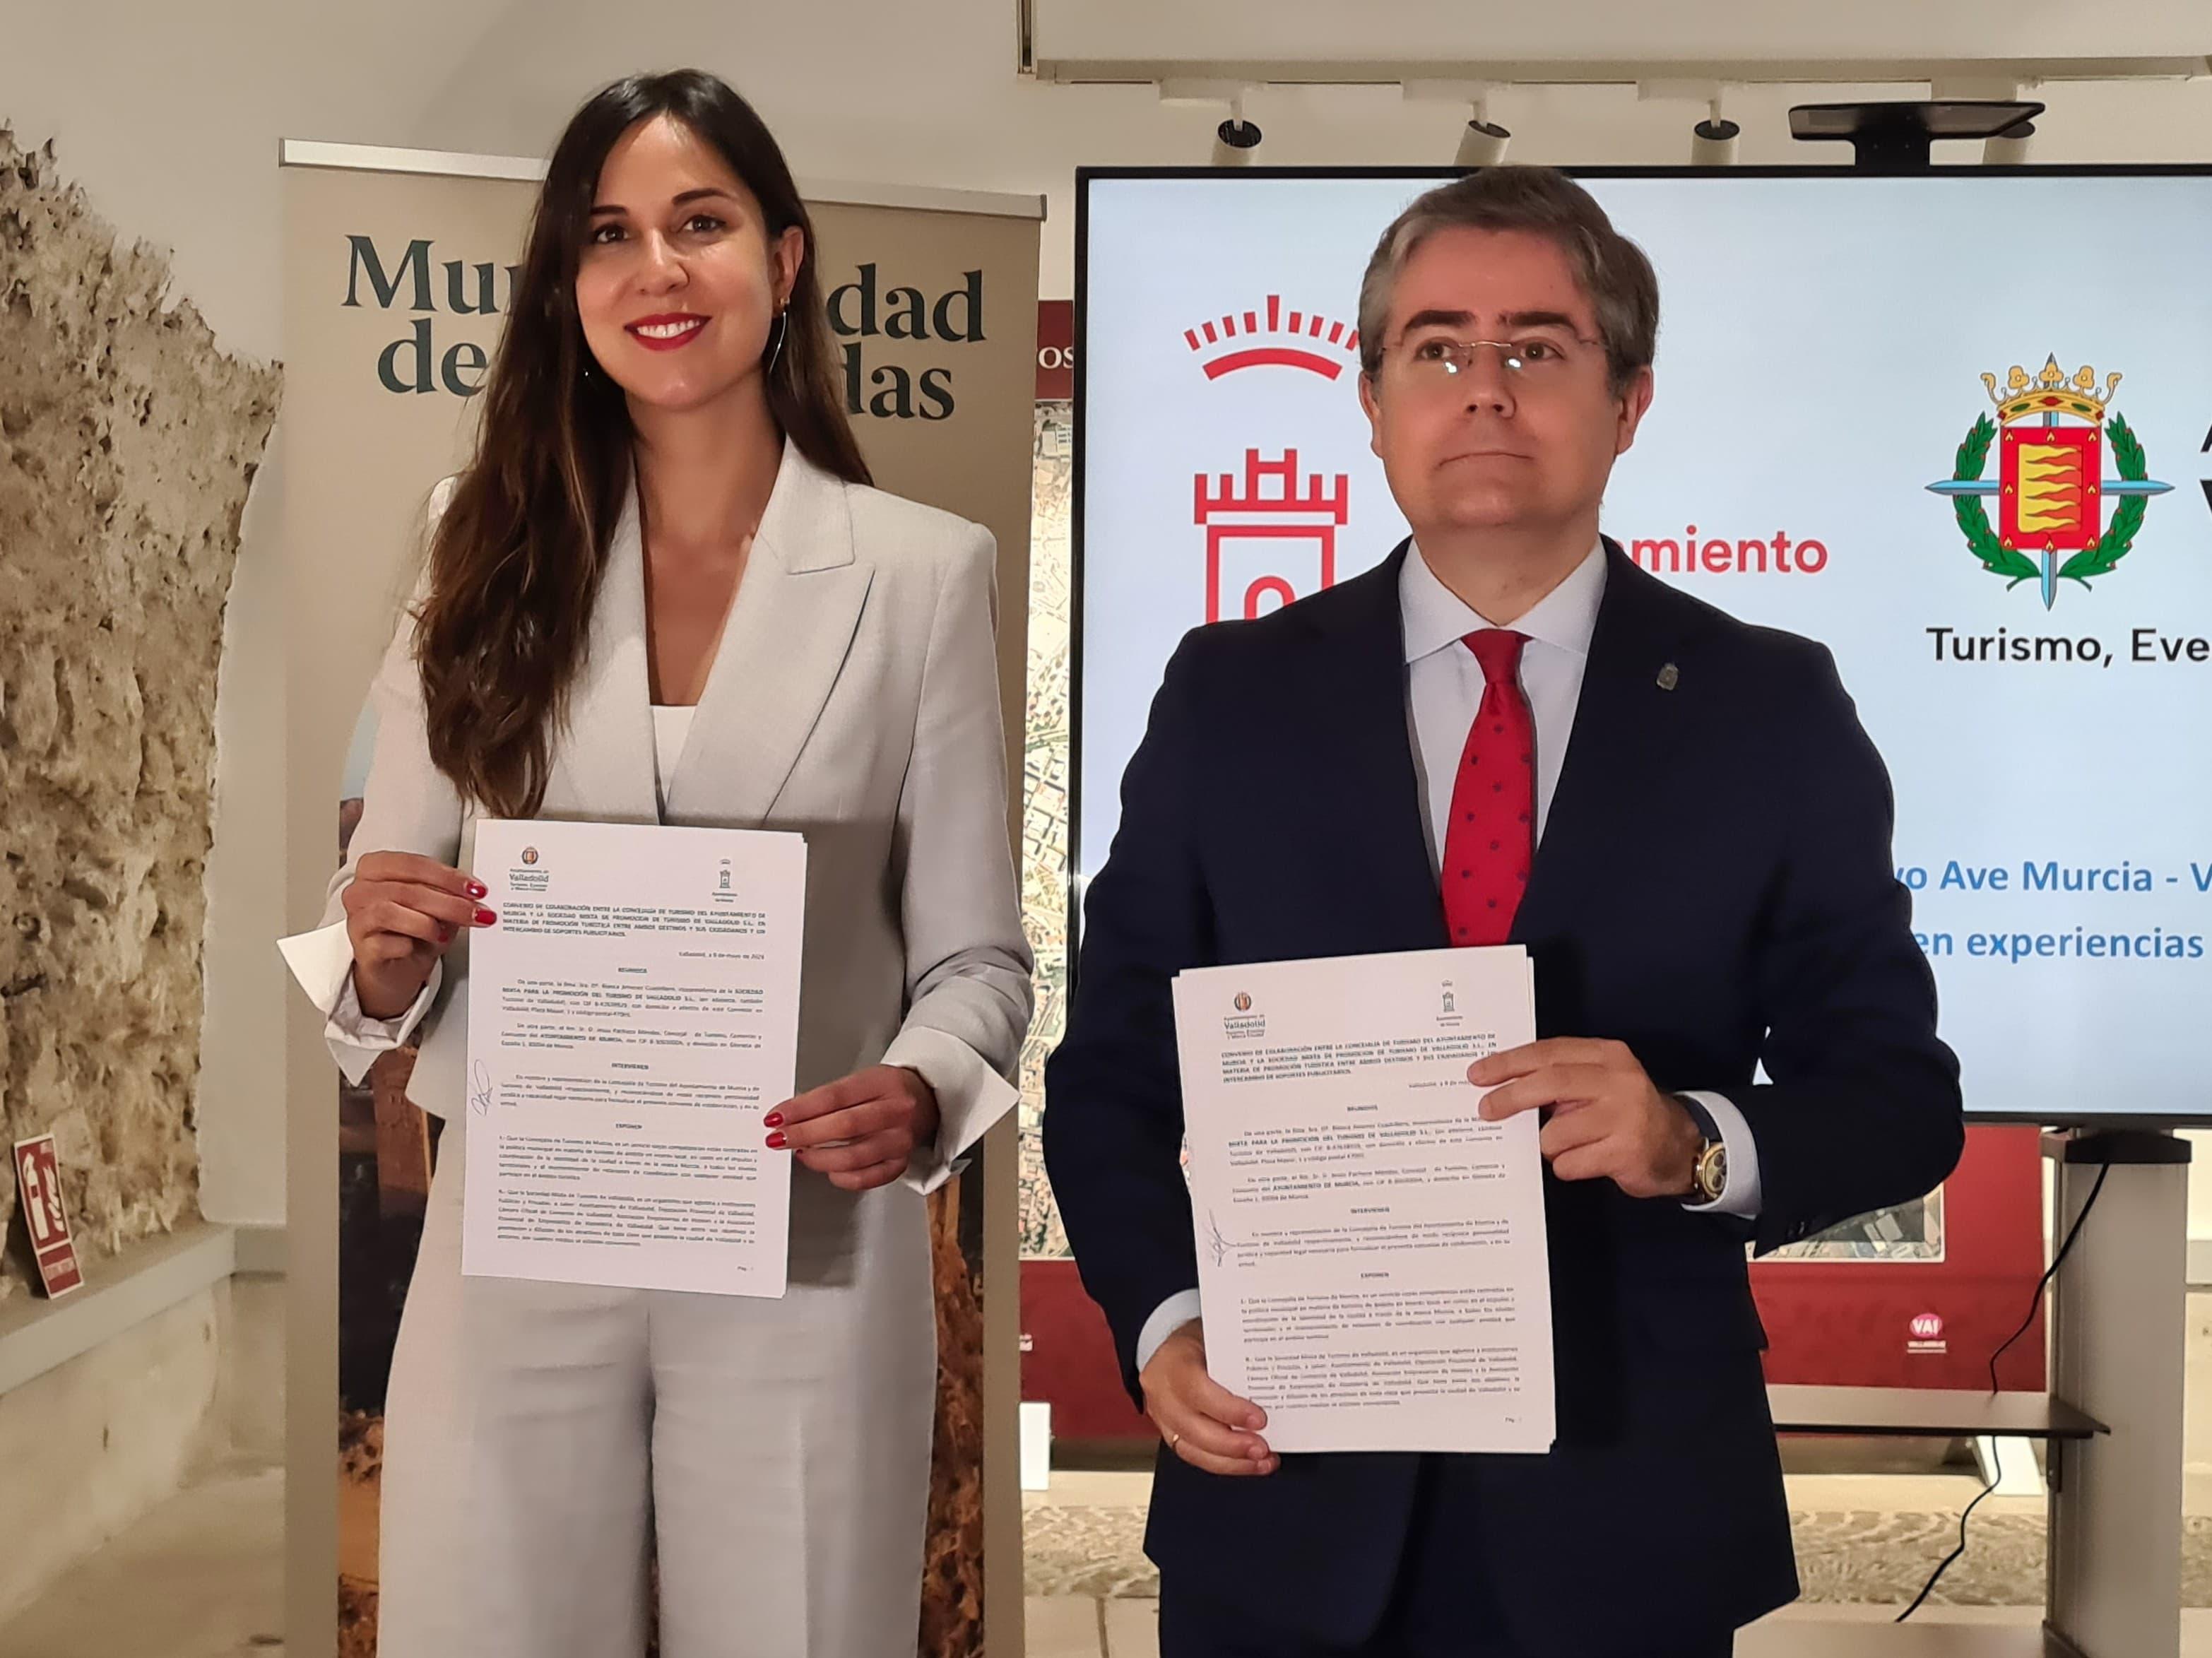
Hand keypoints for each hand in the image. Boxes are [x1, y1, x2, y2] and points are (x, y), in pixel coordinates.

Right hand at [342, 852, 493, 1019]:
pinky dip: (408, 944)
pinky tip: (422, 947)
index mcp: (376, 868)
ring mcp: (357, 920)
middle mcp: (360, 891)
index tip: (475, 888)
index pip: (412, 864)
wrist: (399, 970)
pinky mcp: (361, 949)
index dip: (447, 876)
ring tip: (446, 933)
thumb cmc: (414, 932)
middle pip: (405, 889)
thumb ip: (449, 895)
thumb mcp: (437, 907)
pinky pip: (384, 943)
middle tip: (476, 912)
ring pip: (388, 911)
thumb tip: (473, 895)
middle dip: (448, 901)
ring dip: (427, 922)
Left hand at [767, 1065, 940, 1191]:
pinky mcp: (901, 1162)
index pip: (835, 1097)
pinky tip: (829, 1170)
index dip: (801, 1109)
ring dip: (819, 1158)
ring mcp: (901, 1140)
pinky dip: (843, 1178)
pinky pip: (867, 1178)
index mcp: (883, 1083)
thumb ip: (830, 1098)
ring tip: (802, 1152)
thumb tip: (790, 1117)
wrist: (927, 1100)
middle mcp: (896, 1111)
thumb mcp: (862, 1080)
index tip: (776, 1117)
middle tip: (779, 1138)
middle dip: (804, 1134)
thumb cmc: (887, 1090)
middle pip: (844, 1126)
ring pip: (854, 1157)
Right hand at [1139, 1320, 1276, 1477]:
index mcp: (1173, 1362)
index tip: (1259, 1419)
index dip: (1229, 1411)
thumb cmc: (1198, 1340)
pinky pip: (1194, 1455)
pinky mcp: (1169, 1432)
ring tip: (1262, 1460)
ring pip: (1193, 1449)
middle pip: (1194, 1429)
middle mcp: (1162, 1392)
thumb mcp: (1217, 1337)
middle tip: (1263, 1448)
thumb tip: (1275, 1383)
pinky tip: (1247, 1462)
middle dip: (1233, 1445)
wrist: (1172, 1347)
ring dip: (1232, 1461)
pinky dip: (1224, 1463)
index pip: (1198, 1392)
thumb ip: (1238, 1360)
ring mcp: (1162, 1416)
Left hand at [1470, 1038, 1702, 1199]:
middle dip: (1510, 1097)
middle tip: (1486, 1110)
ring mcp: (1625, 1116)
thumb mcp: (1600, 1083)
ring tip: (1567, 1145)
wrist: (1680, 1147)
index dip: (1510, 1063)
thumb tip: (1502, 1087)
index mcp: (1608, 1056)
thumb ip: (1561, 1078)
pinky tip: (1585, 1161)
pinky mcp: (1626, 1151)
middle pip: (1550, 1083)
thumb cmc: (1626, 1114)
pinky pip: (1570, 1163)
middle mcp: (1619, 1081)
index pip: (1549, 1052)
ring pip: (1555, 1133)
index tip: (1479, 1074)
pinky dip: (1567, 1166)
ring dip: (1548, 1145)